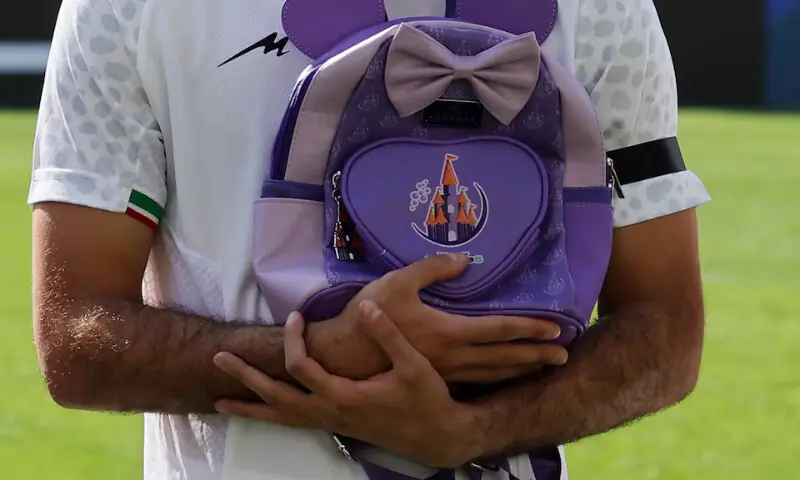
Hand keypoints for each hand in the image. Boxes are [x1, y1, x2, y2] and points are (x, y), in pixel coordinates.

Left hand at [215, 302, 485, 468]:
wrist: (436, 436)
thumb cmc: (426, 399)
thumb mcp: (413, 365)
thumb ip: (387, 335)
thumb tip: (366, 307)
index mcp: (343, 396)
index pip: (301, 367)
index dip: (294, 339)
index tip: (296, 315)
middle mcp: (330, 413)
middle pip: (276, 397)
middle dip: (247, 378)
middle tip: (220, 358)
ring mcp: (330, 423)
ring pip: (280, 418)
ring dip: (250, 406)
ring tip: (220, 402)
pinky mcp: (335, 426)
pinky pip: (292, 423)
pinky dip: (271, 416)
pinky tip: (263, 411)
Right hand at [309, 254, 567, 383]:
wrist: (347, 353)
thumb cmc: (373, 313)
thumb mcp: (399, 281)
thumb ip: (433, 268)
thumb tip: (465, 259)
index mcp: (449, 330)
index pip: (499, 330)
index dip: (529, 328)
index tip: (555, 328)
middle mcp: (453, 356)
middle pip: (504, 358)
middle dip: (536, 356)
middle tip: (564, 355)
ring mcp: (446, 371)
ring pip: (492, 374)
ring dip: (521, 370)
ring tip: (543, 367)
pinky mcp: (437, 377)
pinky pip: (476, 381)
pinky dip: (497, 379)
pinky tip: (505, 376)